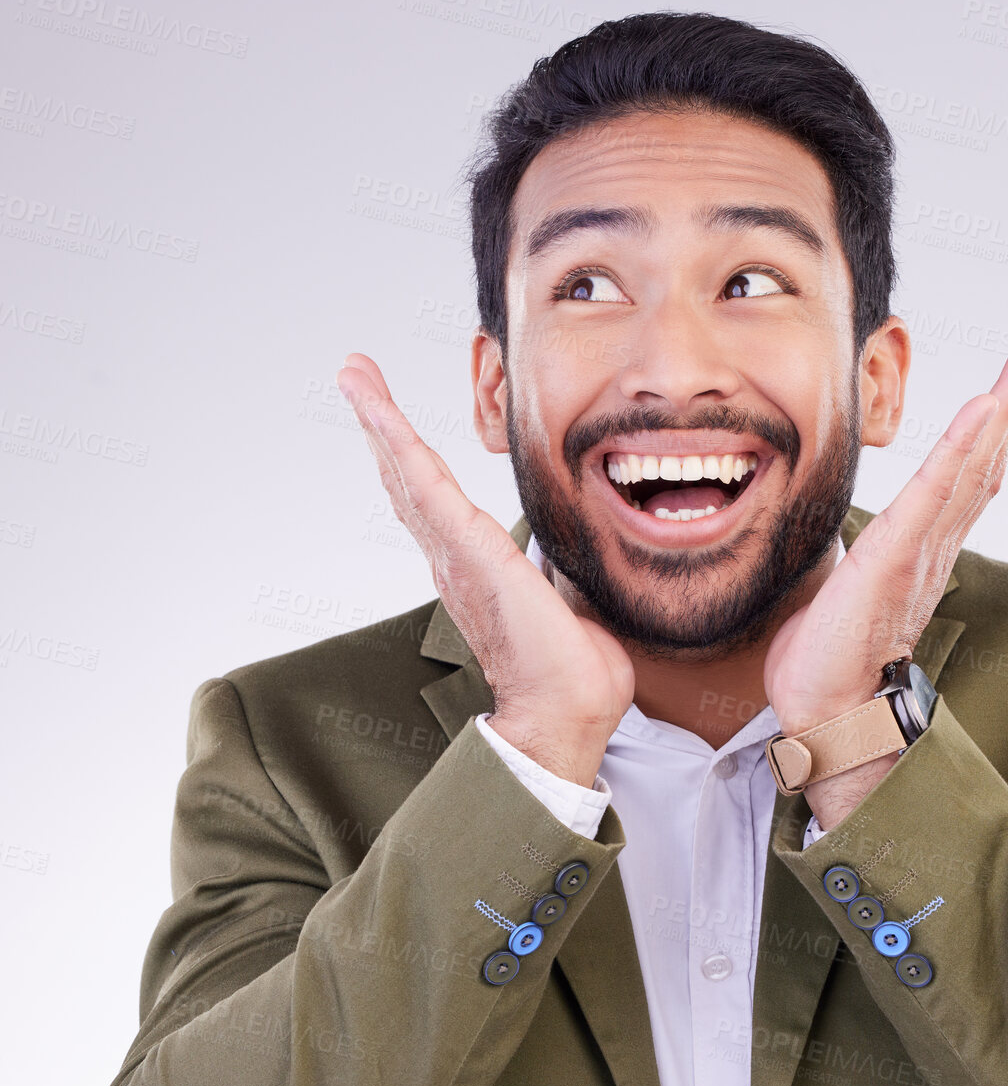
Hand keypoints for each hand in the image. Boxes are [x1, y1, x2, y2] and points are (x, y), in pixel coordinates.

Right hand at [336, 354, 633, 786]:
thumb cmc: (576, 674)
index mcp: (479, 568)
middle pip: (408, 479)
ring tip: (353, 374)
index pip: (439, 501)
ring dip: (380, 420)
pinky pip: (428, 486)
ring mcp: (457, 554)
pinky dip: (399, 443)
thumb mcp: (571, 604)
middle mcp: (455, 559)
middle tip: (354, 376)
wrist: (569, 711)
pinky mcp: (471, 551)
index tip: (390, 420)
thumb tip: (574, 567)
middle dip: (381, 426)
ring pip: (410, 473)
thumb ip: (561, 577)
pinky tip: (378, 410)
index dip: (412, 458)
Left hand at [763, 334, 1007, 739]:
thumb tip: (849, 549)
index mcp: (918, 550)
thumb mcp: (846, 589)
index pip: (961, 478)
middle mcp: (932, 545)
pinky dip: (962, 447)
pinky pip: (936, 492)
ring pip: (972, 465)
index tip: (1006, 387)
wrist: (827, 712)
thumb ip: (861, 561)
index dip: (986, 431)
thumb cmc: (828, 661)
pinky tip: (985, 407)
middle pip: (983, 460)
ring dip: (1003, 407)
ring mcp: (920, 549)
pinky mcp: (897, 556)